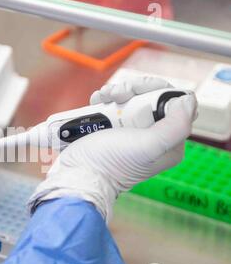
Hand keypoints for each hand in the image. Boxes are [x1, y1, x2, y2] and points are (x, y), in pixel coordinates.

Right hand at [27, 77, 197, 222]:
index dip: (157, 91)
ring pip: (132, 97)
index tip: (138, 93)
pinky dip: (105, 98)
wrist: (77, 173)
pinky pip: (114, 103)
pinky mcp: (112, 127)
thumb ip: (175, 126)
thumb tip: (188, 100)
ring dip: (117, 91)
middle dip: (134, 89)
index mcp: (169, 144)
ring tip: (105, 98)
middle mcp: (152, 136)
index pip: (174, 103)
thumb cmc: (110, 163)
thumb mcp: (148, 146)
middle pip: (152, 97)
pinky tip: (98, 101)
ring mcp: (130, 131)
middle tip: (118, 94)